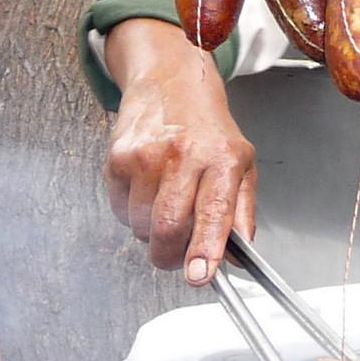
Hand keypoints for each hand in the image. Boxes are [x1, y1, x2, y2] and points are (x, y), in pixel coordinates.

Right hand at [102, 20, 257, 284]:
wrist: (170, 84)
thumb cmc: (210, 133)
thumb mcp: (242, 165)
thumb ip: (242, 213)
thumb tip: (237, 257)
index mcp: (223, 159)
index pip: (214, 212)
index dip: (205, 249)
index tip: (199, 276)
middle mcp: (184, 155)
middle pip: (168, 226)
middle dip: (170, 255)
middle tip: (177, 260)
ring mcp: (146, 155)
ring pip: (141, 224)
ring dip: (151, 233)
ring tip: (165, 206)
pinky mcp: (117, 158)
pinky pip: (120, 211)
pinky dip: (132, 215)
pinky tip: (147, 191)